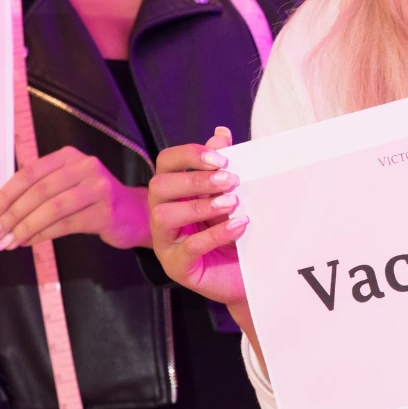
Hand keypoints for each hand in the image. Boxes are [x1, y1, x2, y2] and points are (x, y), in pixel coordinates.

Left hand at [0, 146, 149, 249]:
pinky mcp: (105, 212)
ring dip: (25, 227)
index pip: (30, 173)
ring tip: (7, 243)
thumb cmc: (93, 201)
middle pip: (39, 191)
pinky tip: (28, 242)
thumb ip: (40, 192)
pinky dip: (42, 234)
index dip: (6, 194)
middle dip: (12, 214)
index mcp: (69, 157)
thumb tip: (1, 214)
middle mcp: (85, 167)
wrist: (135, 214)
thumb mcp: (68, 186)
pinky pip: (66, 225)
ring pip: (52, 209)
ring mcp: (98, 188)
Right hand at [148, 127, 247, 307]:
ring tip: (232, 203)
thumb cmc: (233, 231)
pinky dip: (214, 234)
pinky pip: (188, 247)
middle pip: (159, 186)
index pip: (166, 161)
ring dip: (201, 205)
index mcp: (172, 190)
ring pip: (164, 215)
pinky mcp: (175, 266)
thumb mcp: (229, 195)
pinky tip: (238, 226)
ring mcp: (164, 241)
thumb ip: (221, 167)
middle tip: (230, 180)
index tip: (221, 159)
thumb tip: (221, 134)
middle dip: (195, 180)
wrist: (248, 274)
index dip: (190, 155)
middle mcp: (161, 212)